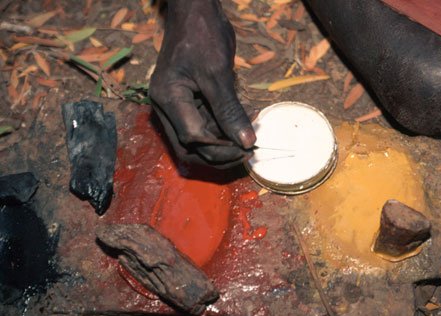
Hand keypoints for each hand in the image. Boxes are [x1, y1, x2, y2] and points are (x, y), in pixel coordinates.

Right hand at [150, 0, 255, 167]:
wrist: (195, 11)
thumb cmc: (203, 35)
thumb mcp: (218, 74)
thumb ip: (230, 110)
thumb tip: (246, 142)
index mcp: (168, 98)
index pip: (193, 138)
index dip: (220, 149)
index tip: (247, 149)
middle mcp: (167, 106)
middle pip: (190, 147)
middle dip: (219, 154)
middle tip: (247, 151)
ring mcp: (177, 105)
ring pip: (199, 139)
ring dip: (224, 141)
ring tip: (250, 132)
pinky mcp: (189, 101)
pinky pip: (205, 123)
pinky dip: (224, 127)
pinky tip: (245, 120)